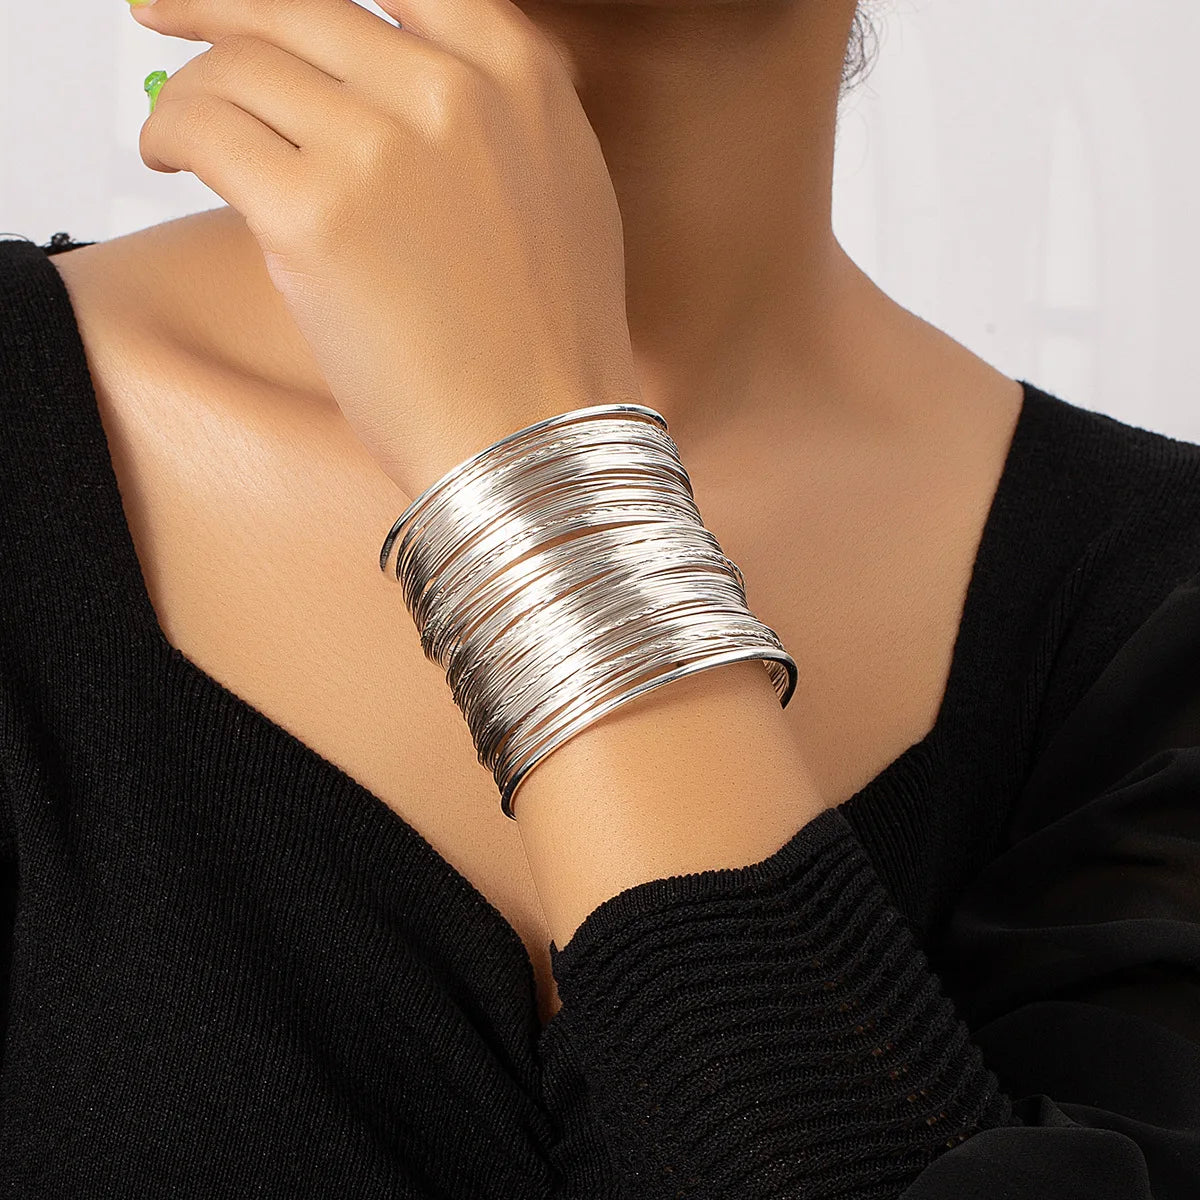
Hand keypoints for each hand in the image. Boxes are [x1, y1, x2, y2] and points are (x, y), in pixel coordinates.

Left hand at [132, 0, 642, 496]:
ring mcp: (382, 147)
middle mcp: (451, 90)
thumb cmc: (545, 341)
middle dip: (215, 5)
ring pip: (239, 63)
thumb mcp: (565, 189)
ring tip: (175, 133)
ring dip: (190, 89)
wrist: (534, 435)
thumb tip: (407, 76)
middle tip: (164, 13)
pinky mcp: (316, 214)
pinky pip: (205, 130)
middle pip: (296, 5)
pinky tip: (167, 160)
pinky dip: (168, 136)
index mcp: (517, 75)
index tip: (263, 5)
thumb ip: (499, 115)